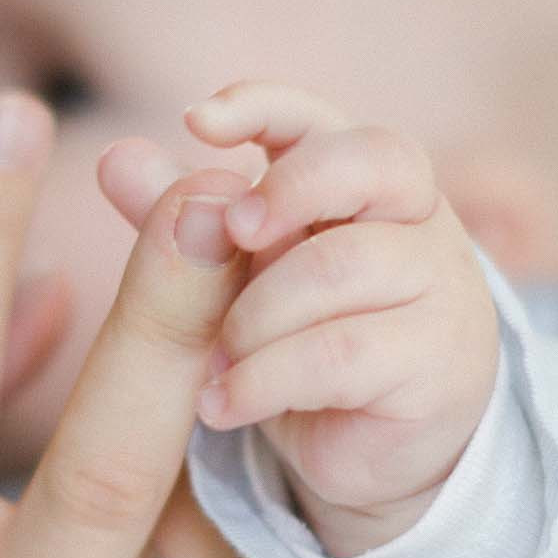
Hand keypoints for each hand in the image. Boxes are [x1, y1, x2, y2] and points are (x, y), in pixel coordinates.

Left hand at [157, 80, 499, 557]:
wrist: (368, 451)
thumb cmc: (300, 340)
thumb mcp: (233, 280)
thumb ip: (183, 222)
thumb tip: (116, 156)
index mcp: (363, 183)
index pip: (324, 118)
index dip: (264, 106)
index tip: (194, 122)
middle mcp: (418, 221)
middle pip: (373, 161)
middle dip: (288, 188)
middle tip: (232, 232)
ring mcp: (441, 290)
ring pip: (339, 268)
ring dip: (252, 318)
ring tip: (213, 366)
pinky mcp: (442, 366)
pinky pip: (338, 354)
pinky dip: (262, 379)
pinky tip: (222, 405)